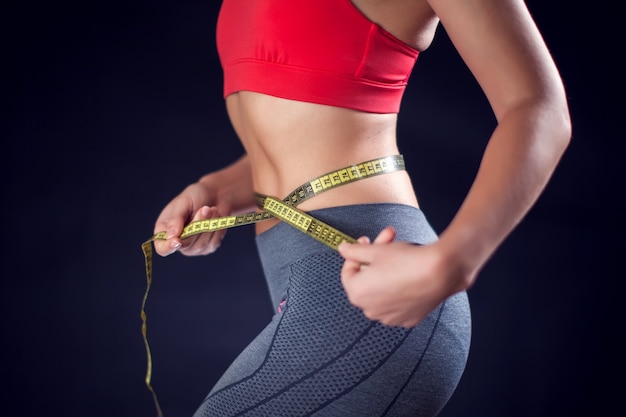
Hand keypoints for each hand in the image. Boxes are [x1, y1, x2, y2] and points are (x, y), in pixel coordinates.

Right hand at [153, 182, 228, 256]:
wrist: (215, 195)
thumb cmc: (195, 196)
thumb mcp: (183, 202)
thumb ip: (176, 218)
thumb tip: (171, 235)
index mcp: (164, 230)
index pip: (162, 248)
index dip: (168, 247)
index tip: (177, 240)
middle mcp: (177, 241)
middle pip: (185, 245)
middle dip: (197, 225)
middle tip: (205, 209)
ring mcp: (192, 247)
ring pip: (201, 245)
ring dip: (208, 226)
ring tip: (213, 210)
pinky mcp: (207, 247)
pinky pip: (213, 244)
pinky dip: (217, 230)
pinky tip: (217, 219)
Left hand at [338, 227, 466, 327]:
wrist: (441, 272)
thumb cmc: (407, 261)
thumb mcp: (375, 250)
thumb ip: (354, 251)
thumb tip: (343, 249)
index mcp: (357, 293)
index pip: (348, 272)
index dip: (356, 254)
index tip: (366, 241)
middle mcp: (370, 310)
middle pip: (366, 280)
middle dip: (374, 259)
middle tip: (386, 241)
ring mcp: (390, 317)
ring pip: (381, 291)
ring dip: (386, 272)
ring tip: (400, 253)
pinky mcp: (408, 319)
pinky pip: (397, 302)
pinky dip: (399, 287)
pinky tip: (409, 272)